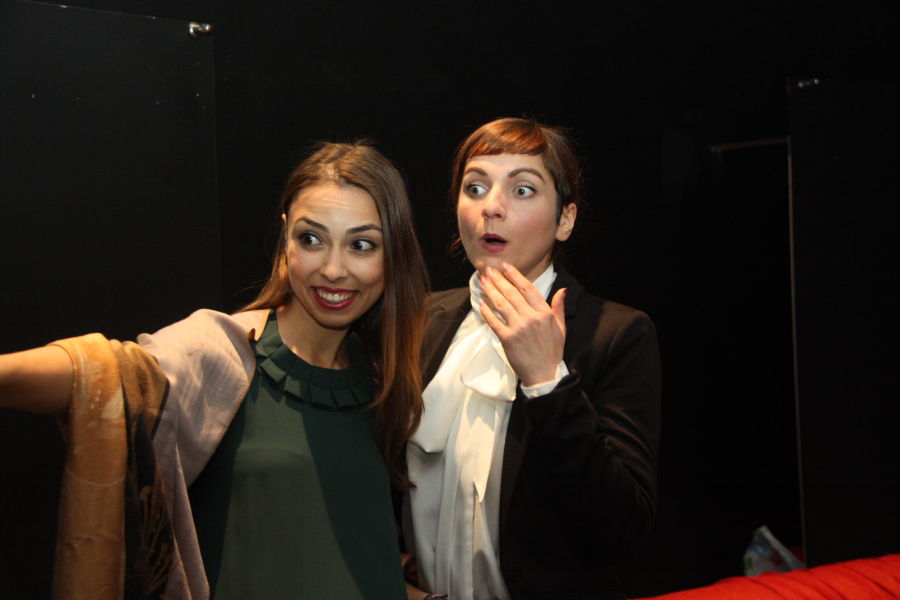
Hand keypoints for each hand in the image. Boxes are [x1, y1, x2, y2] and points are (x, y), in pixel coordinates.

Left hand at [479, 263, 566, 386]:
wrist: (544, 374)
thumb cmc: (552, 351)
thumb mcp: (561, 327)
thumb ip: (559, 307)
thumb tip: (562, 289)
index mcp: (544, 313)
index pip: (528, 289)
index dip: (515, 276)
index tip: (505, 266)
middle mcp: (531, 318)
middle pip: (512, 293)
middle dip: (499, 279)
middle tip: (489, 269)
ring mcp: (518, 328)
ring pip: (501, 305)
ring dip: (490, 291)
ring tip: (482, 280)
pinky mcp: (507, 339)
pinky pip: (494, 322)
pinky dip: (486, 311)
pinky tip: (481, 302)